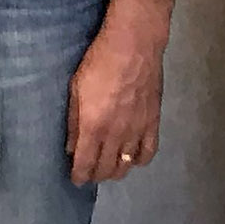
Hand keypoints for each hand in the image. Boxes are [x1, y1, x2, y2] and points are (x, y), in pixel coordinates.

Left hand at [66, 18, 164, 185]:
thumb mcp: (76, 89)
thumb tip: (71, 148)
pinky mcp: (153, 123)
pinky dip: (139, 160)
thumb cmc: (99, 62)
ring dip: (115, 170)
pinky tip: (131, 156)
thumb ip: (74, 122)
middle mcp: (116, 135)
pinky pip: (148, 153)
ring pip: (127, 165)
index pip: (86, 164)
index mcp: (94, 126)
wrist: (134, 45)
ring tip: (108, 166)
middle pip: (106, 169)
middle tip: (89, 171)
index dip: (80, 176)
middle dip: (95, 175)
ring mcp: (137, 131)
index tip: (76, 178)